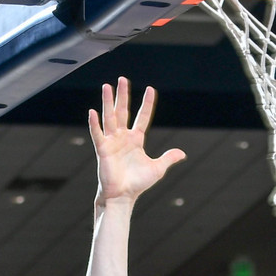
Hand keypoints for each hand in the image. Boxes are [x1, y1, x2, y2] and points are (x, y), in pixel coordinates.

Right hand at [89, 78, 185, 204]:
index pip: (142, 118)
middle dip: (123, 95)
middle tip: (122, 79)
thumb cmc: (138, 184)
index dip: (147, 104)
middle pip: (123, 112)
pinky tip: (93, 112)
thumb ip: (168, 158)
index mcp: (136, 140)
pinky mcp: (102, 150)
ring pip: (110, 117)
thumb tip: (182, 153)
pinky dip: (95, 124)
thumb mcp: (157, 169)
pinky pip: (98, 134)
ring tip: (106, 87)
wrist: (123, 196)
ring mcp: (112, 142)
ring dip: (108, 102)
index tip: (150, 89)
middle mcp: (123, 137)